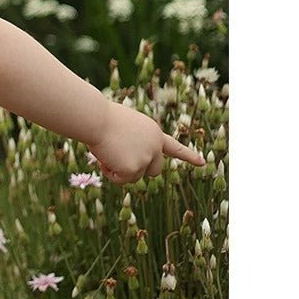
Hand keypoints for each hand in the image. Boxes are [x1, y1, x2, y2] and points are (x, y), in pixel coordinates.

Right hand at [88, 100, 206, 184]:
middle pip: (154, 170)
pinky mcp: (133, 169)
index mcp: (154, 133)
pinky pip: (120, 180)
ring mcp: (146, 158)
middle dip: (138, 170)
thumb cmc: (102, 118)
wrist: (96, 119)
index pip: (174, 147)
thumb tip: (124, 163)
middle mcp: (155, 147)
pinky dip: (110, 173)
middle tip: (119, 160)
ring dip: (119, 170)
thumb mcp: (123, 127)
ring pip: (135, 177)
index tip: (202, 163)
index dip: (188, 156)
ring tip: (107, 153)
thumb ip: (132, 143)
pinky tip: (104, 160)